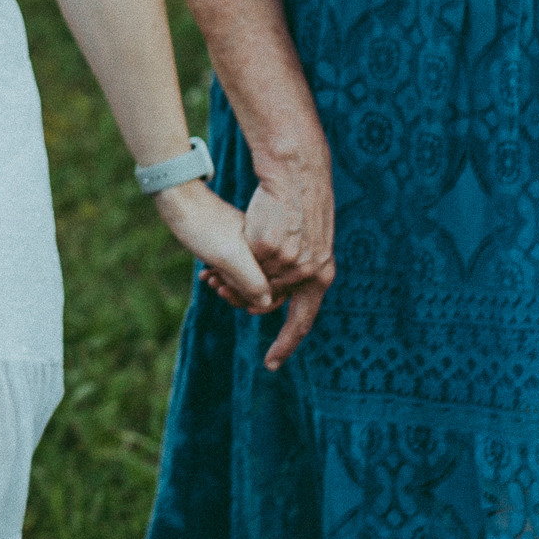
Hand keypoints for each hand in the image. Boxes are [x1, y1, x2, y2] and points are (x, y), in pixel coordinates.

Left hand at [154, 182, 273, 314]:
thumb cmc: (204, 227)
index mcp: (266, 249)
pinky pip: (233, 265)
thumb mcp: (230, 259)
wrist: (180, 196)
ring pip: (245, 275)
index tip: (227, 294)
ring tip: (209, 280)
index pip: (273, 285)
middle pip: (261, 283)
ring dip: (228, 284)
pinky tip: (205, 274)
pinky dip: (220, 273)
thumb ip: (251, 281)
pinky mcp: (232, 240)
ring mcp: (246, 242)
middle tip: (218, 289)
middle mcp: (260, 245)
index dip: (252, 298)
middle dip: (239, 292)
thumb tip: (266, 303)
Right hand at [242, 156, 335, 370]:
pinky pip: (248, 266)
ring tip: (217, 275)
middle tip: (222, 292)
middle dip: (244, 300)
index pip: (303, 320)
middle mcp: (309, 272)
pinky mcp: (268, 247)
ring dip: (236, 282)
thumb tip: (272, 301)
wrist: (297, 175)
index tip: (272, 364)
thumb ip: (295, 272)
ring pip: (258, 284)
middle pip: (271, 302)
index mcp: (321, 274)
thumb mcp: (307, 245)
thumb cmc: (299, 208)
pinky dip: (234, 264)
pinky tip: (223, 258)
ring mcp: (289, 261)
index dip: (287, 343)